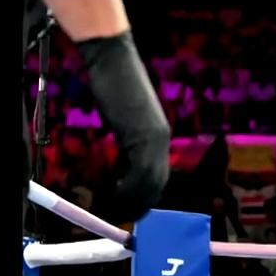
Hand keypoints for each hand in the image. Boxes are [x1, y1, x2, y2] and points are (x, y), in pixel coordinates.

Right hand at [77, 31, 171, 223]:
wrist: (113, 58)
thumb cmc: (116, 83)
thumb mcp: (127, 119)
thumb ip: (131, 139)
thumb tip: (125, 159)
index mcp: (160, 135)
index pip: (158, 175)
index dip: (147, 195)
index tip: (136, 208)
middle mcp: (162, 138)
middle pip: (157, 182)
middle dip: (142, 203)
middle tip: (129, 218)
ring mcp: (154, 136)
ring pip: (150, 181)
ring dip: (134, 200)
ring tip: (119, 211)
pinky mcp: (141, 133)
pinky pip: (139, 171)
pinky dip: (128, 188)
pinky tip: (115, 193)